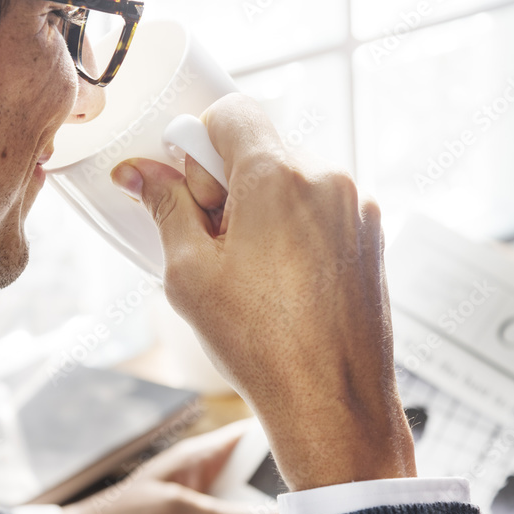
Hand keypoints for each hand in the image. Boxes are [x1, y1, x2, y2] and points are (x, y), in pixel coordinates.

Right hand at [111, 94, 416, 491]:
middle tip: (217, 245)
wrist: (332, 401)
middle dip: (230, 185)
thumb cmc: (261, 345)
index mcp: (278, 177)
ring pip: (293, 179)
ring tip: (254, 273)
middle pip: (263, 148)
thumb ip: (166, 207)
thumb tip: (141, 172)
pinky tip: (285, 281)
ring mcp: (356, 206)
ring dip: (265, 208)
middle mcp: (327, 178)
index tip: (192, 191)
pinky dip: (297, 227)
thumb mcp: (190, 273)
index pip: (232, 112)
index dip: (200, 145)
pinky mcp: (372, 233)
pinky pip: (322, 206)